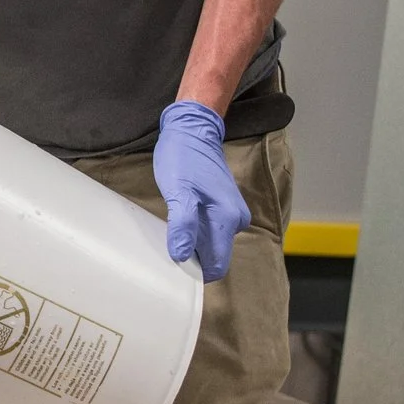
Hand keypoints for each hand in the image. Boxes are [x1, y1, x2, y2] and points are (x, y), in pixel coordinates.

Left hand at [154, 101, 250, 282]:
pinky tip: (180, 222)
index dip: (196, 272)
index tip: (174, 268)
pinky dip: (195, 232)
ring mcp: (232, 213)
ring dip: (193, 244)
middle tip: (167, 247)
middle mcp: (236, 219)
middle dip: (193, 258)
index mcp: (228, 218)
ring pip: (212, 243)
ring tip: (172, 232)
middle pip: (215, 256)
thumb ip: (182, 224)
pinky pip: (211, 230)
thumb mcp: (177, 191)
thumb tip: (181, 256)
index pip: (217, 265)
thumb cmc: (183, 158)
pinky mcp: (225, 207)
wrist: (193, 130)